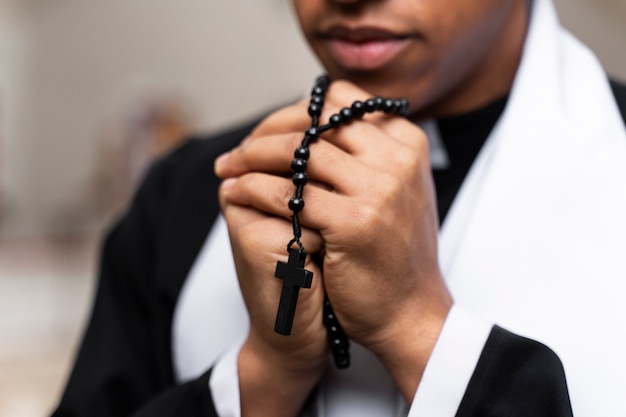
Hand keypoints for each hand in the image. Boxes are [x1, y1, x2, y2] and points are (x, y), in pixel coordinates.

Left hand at [217, 80, 451, 405]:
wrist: (410, 309)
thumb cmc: (393, 251)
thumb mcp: (396, 189)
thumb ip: (368, 153)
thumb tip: (318, 122)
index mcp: (407, 143)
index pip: (340, 100)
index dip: (296, 112)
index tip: (269, 132)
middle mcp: (397, 158)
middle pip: (314, 122)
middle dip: (266, 132)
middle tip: (239, 150)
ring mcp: (378, 189)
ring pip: (296, 152)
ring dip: (250, 157)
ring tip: (228, 168)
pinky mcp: (352, 221)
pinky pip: (285, 193)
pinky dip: (252, 188)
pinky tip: (235, 192)